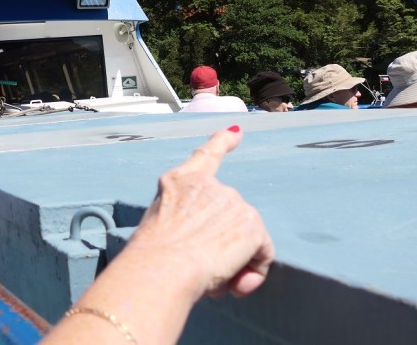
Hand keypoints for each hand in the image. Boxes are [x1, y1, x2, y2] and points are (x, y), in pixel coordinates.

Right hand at [130, 126, 273, 297]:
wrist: (162, 267)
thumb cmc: (152, 256)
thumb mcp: (161, 223)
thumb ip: (187, 220)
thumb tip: (211, 247)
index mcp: (180, 181)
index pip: (206, 155)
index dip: (222, 142)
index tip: (236, 133)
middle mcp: (209, 185)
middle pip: (231, 216)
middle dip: (224, 245)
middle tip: (206, 273)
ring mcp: (232, 201)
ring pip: (246, 238)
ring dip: (235, 263)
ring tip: (212, 280)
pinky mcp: (251, 224)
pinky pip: (263, 254)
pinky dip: (254, 272)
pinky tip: (236, 284)